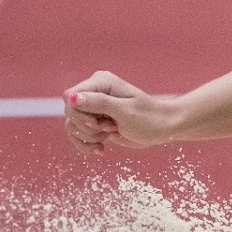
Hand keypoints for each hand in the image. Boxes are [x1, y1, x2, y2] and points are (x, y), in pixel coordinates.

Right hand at [62, 71, 177, 153]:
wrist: (162, 128)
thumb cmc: (148, 117)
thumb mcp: (125, 111)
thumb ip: (99, 103)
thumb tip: (72, 97)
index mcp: (101, 82)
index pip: (70, 97)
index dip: (79, 114)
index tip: (97, 124)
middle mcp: (94, 92)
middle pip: (70, 113)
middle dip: (87, 128)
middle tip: (109, 129)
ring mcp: (92, 107)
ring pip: (71, 125)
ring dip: (88, 137)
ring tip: (109, 136)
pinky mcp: (93, 121)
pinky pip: (77, 134)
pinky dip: (86, 144)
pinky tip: (101, 149)